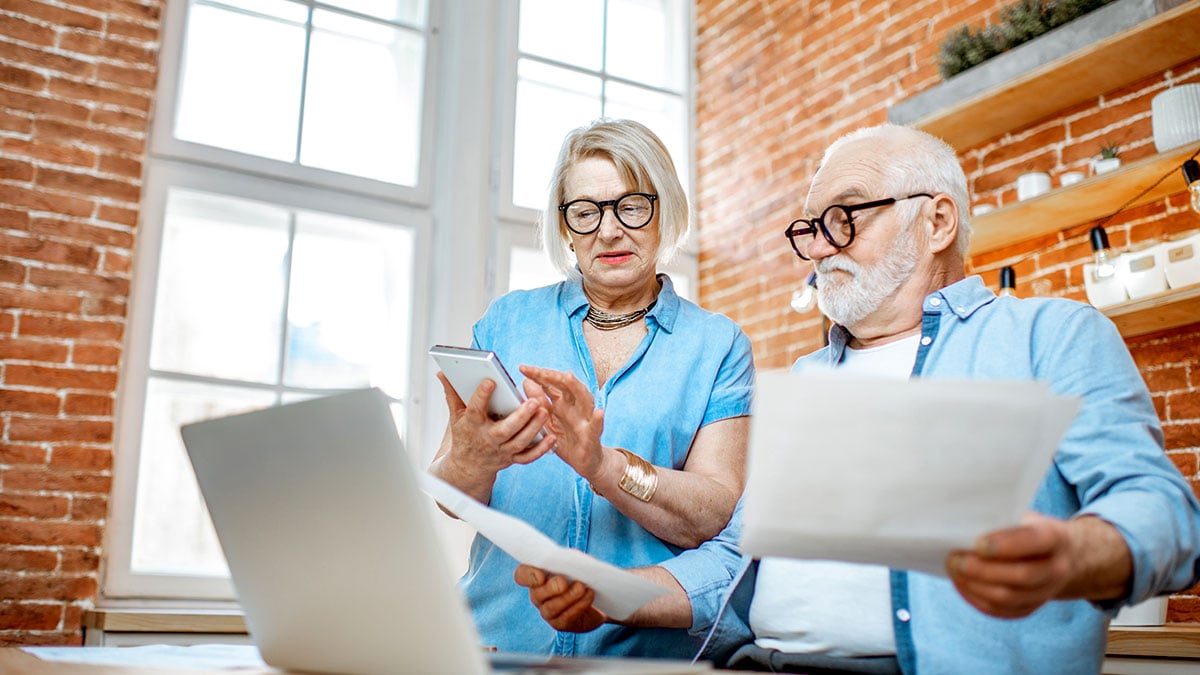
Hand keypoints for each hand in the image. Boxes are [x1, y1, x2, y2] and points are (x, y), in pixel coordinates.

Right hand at [437, 371, 554, 480]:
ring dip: (534, 428)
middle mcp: (488, 439)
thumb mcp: (455, 415)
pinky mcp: (512, 458)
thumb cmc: (464, 435)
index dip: (481, 396)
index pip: (475, 410)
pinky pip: (528, 457)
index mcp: (472, 425)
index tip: (490, 381)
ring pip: (520, 442)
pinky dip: (541, 449)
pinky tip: (552, 437)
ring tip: (545, 411)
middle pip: (505, 430)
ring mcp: (501, 450)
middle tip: (534, 401)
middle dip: (520, 416)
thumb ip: (452, 393)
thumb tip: (442, 372)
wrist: (467, 467)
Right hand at [515, 564, 607, 632]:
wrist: (599, 596)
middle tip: (563, 582)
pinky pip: (566, 618)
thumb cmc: (581, 574)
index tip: (540, 576)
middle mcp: (538, 595)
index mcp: (536, 575)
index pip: (521, 575)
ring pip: (551, 608)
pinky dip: (578, 605)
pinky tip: (588, 595)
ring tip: (581, 588)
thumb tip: (569, 562)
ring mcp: (547, 611)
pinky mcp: (560, 624)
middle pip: (536, 594)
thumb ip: (569, 559)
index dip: (527, 576)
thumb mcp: (576, 561)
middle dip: (550, 588)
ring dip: (567, 597)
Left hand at [518, 365, 606, 480]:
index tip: (523, 368)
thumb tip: (525, 382)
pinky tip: (598, 412)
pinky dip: (598, 420)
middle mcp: (576, 407)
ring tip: (568, 376)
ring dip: (577, 387)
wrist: (584, 462)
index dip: (539, 375)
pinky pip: (596, 427)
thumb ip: (539, 402)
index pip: (552, 383)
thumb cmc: (567, 439)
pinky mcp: (592, 437)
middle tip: (538, 371)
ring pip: (584, 400)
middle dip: (553, 376)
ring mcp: (585, 420)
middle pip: (567, 386)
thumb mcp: (548, 421)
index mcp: (563, 403)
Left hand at [946, 512, 1074, 617]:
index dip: (1005, 544)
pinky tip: (961, 584)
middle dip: (983, 570)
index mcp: (1055, 538)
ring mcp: (1046, 592)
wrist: (1059, 555)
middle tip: (955, 560)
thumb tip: (963, 524)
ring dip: (976, 586)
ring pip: (1010, 598)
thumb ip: (1001, 519)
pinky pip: (1002, 611)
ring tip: (953, 571)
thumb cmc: (1028, 528)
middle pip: (1021, 576)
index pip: (1033, 541)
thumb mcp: (1024, 516)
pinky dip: (977, 599)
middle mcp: (1056, 569)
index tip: (978, 543)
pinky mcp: (1031, 607)